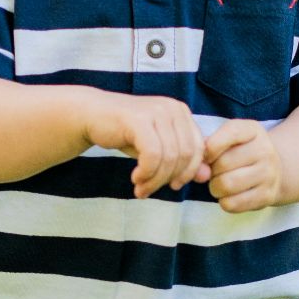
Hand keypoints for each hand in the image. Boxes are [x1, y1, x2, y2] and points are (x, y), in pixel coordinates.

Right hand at [84, 93, 209, 198]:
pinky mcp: (140, 119)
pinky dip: (146, 172)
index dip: (188, 172)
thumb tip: (206, 177)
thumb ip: (182, 161)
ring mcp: (157, 111)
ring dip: (155, 180)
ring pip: (169, 157)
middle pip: (185, 155)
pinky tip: (135, 178)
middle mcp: (173, 108)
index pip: (198, 149)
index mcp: (181, 112)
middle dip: (169, 179)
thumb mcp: (158, 148)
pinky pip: (152, 154)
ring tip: (140, 188)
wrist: (92, 114)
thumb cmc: (126, 132)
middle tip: (149, 190)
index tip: (172, 186)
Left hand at [202, 119, 284, 212]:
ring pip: (227, 185)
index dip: (210, 147)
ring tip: (218, 184)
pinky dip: (224, 202)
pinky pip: (232, 204)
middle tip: (213, 173)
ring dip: (215, 188)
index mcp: (253, 130)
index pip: (230, 133)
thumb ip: (211, 143)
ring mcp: (268, 174)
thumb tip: (198, 164)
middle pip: (223, 163)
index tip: (207, 156)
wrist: (276, 171)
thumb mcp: (231, 138)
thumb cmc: (242, 152)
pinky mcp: (267, 196)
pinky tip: (228, 196)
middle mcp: (265, 150)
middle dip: (210, 171)